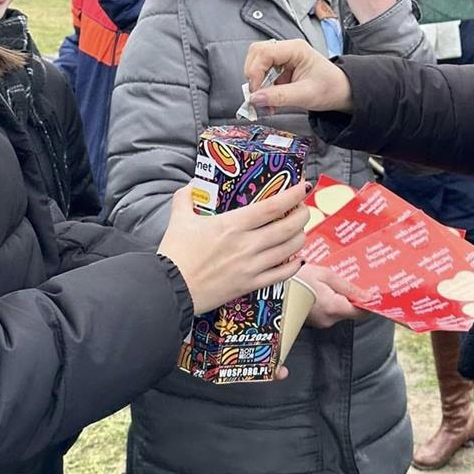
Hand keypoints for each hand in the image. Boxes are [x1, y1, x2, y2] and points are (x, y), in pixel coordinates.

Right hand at [157, 182, 308, 313]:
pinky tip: (297, 259)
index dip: (293, 195)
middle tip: (303, 208)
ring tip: (300, 230)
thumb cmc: (175, 253)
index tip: (303, 187)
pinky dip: (294, 266)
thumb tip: (193, 185)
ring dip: (300, 237)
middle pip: (287, 227)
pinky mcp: (250, 285)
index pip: (272, 206)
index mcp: (233, 224)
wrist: (170, 289)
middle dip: (302, 215)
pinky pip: (281, 275)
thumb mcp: (179, 218)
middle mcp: (247, 244)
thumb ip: (186, 197)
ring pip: (289, 250)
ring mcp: (251, 266)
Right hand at [244, 39, 352, 116]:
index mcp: (295, 49)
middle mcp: (287, 49)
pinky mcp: (281, 68)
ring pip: (257, 64)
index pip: (264, 52)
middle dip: (253, 76)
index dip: (255, 72)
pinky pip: (263, 74)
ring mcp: (284, 58)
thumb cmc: (330, 88)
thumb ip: (279, 97)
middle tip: (257, 95)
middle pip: (256, 54)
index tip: (255, 92)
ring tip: (265, 102)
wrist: (342, 93)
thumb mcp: (305, 95)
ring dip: (257, 84)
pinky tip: (270, 101)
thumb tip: (255, 99)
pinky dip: (262, 89)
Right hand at [297, 263, 373, 326]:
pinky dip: (330, 302)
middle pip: (350, 311)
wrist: (271, 287)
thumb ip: (347, 287)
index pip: (362, 313)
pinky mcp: (313, 322)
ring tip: (332, 282)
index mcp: (333, 308)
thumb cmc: (297, 277)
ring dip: (340, 298)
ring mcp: (320, 323)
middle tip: (350, 279)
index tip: (374, 293)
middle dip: (352, 297)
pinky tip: (323, 289)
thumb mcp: (324, 275)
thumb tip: (369, 296)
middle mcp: (328, 320)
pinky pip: (329, 312)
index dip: (370, 304)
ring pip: (339, 311)